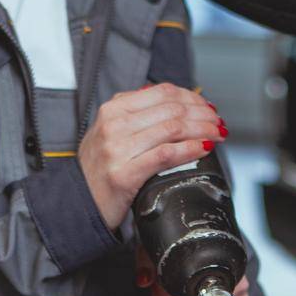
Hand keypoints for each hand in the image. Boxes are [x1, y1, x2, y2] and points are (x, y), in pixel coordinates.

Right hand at [79, 84, 225, 230]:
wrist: (76, 203)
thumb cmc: (99, 169)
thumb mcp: (111, 132)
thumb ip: (138, 114)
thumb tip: (178, 102)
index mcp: (113, 109)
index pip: (163, 92)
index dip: (192, 97)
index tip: (207, 107)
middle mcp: (114, 124)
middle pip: (173, 109)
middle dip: (203, 114)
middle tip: (218, 122)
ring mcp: (117, 148)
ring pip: (174, 128)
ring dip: (203, 130)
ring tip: (217, 134)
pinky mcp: (124, 174)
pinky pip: (167, 154)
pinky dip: (191, 149)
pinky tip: (204, 148)